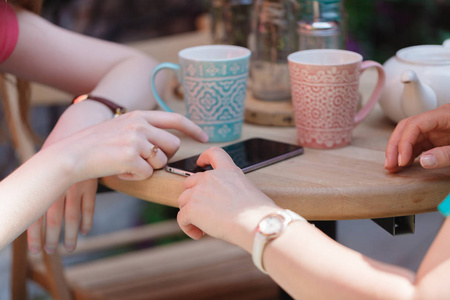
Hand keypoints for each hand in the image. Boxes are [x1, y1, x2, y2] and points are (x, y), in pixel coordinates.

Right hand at [27, 111, 207, 252]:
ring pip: (161, 161)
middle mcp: (140, 124)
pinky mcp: (131, 156)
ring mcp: (136, 139)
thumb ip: (143, 131)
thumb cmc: (96, 146)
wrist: (72, 155)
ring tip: (127, 164)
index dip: (193, 128)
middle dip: (165, 157)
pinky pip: (146, 174)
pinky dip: (135, 177)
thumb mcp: (121, 128)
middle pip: (173, 145)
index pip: (175, 118)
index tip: (205, 137)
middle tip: (146, 162)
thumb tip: (166, 146)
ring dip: (148, 168)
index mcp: (139, 116)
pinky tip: (119, 171)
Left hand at [177, 147, 277, 251]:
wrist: (255, 223)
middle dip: (192, 196)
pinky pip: (182, 218)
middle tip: (203, 212)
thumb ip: (234, 191)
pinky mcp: (192, 208)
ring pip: (183, 200)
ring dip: (189, 213)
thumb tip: (230, 206)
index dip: (204, 157)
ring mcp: (199, 191)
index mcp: (229, 171)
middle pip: (190, 182)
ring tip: (203, 228)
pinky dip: (188, 228)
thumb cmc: (258, 214)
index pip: (214, 153)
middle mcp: (211, 178)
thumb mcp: (249, 192)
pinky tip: (199, 235)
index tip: (199, 163)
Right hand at [385, 104, 449, 172]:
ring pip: (408, 136)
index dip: (404, 142)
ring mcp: (434, 129)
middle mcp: (435, 120)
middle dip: (395, 146)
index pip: (414, 124)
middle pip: (406, 128)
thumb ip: (445, 154)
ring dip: (398, 152)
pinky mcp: (435, 137)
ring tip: (392, 167)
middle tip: (389, 164)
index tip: (402, 161)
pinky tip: (402, 164)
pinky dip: (407, 154)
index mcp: (444, 115)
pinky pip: (416, 144)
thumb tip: (423, 162)